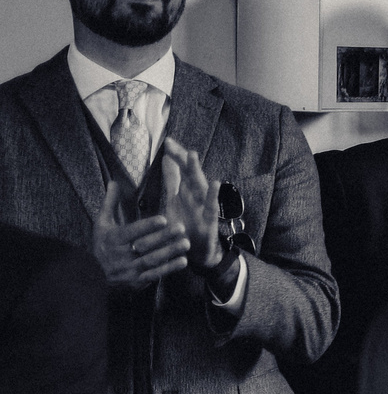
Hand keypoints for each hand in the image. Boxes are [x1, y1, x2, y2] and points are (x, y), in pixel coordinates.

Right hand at [90, 199, 186, 291]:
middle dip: (163, 237)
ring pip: (151, 260)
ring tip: (186, 243)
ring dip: (169, 252)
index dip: (147, 226)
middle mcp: (120, 255)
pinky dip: (169, 269)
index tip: (163, 219)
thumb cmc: (102, 244)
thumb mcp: (102, 223)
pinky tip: (183, 261)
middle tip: (182, 228)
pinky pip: (154, 275)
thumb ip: (110, 203)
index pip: (131, 232)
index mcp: (112, 239)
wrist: (94, 275)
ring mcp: (129, 270)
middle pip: (144, 246)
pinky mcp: (137, 281)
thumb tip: (114, 181)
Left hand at [158, 138, 223, 271]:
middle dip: (180, 158)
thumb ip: (171, 182)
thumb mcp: (173, 204)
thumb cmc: (185, 228)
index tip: (167, 141)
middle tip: (171, 143)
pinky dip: (214, 194)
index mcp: (182, 193)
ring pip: (199, 185)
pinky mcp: (210, 220)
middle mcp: (193, 197)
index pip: (177, 171)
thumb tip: (165, 162)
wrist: (197, 252)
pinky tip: (216, 183)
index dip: (173, 157)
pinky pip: (213, 206)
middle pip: (187, 173)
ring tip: (192, 154)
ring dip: (196, 170)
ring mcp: (203, 207)